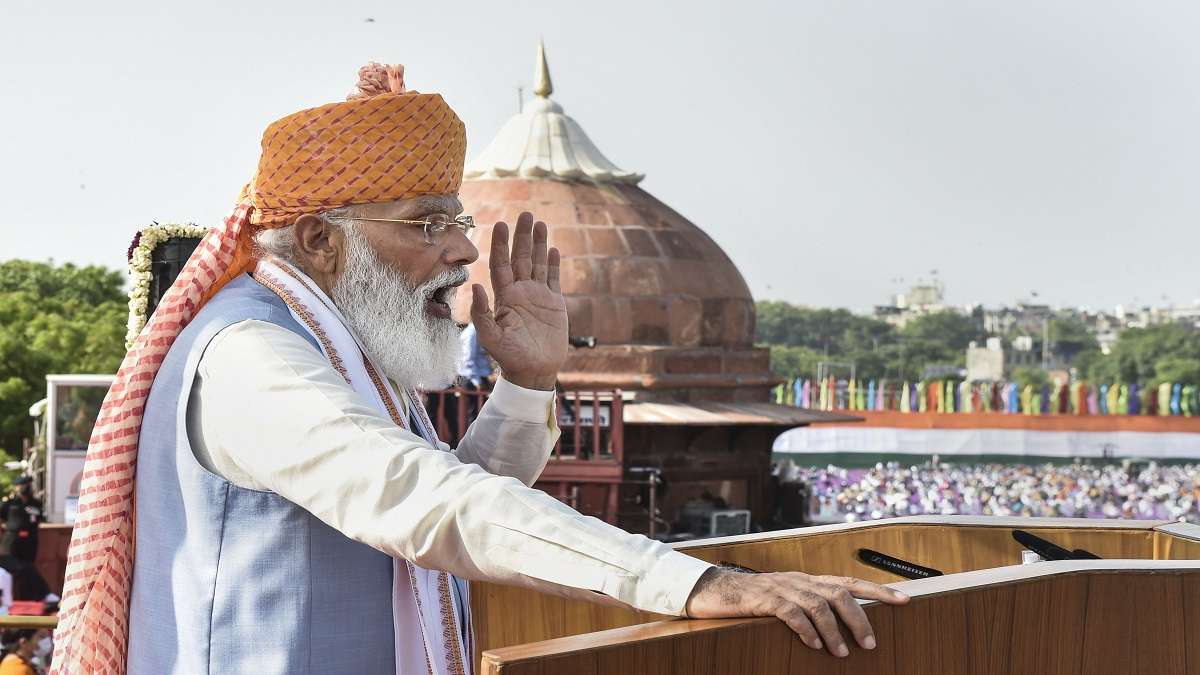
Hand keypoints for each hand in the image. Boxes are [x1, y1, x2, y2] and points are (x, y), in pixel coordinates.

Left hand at [470, 212, 567, 390]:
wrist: (533, 372)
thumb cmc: (509, 358)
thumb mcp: (491, 337)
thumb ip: (481, 313)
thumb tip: (475, 286)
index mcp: (505, 297)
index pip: (501, 264)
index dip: (501, 244)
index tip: (501, 224)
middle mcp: (520, 292)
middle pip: (521, 258)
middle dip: (522, 236)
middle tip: (525, 214)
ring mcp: (538, 297)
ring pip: (538, 264)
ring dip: (539, 244)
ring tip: (540, 224)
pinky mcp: (554, 304)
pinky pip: (553, 279)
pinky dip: (553, 264)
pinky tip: (553, 249)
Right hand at [683, 568, 908, 657]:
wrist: (718, 591)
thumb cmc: (756, 600)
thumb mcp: (789, 599)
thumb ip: (813, 607)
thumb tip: (843, 627)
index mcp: (810, 580)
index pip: (851, 582)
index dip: (879, 591)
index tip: (905, 600)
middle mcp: (800, 580)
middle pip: (839, 593)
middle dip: (859, 618)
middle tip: (870, 644)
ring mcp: (782, 587)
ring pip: (818, 603)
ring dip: (834, 630)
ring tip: (841, 653)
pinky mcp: (765, 599)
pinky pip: (790, 612)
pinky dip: (805, 629)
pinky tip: (813, 644)